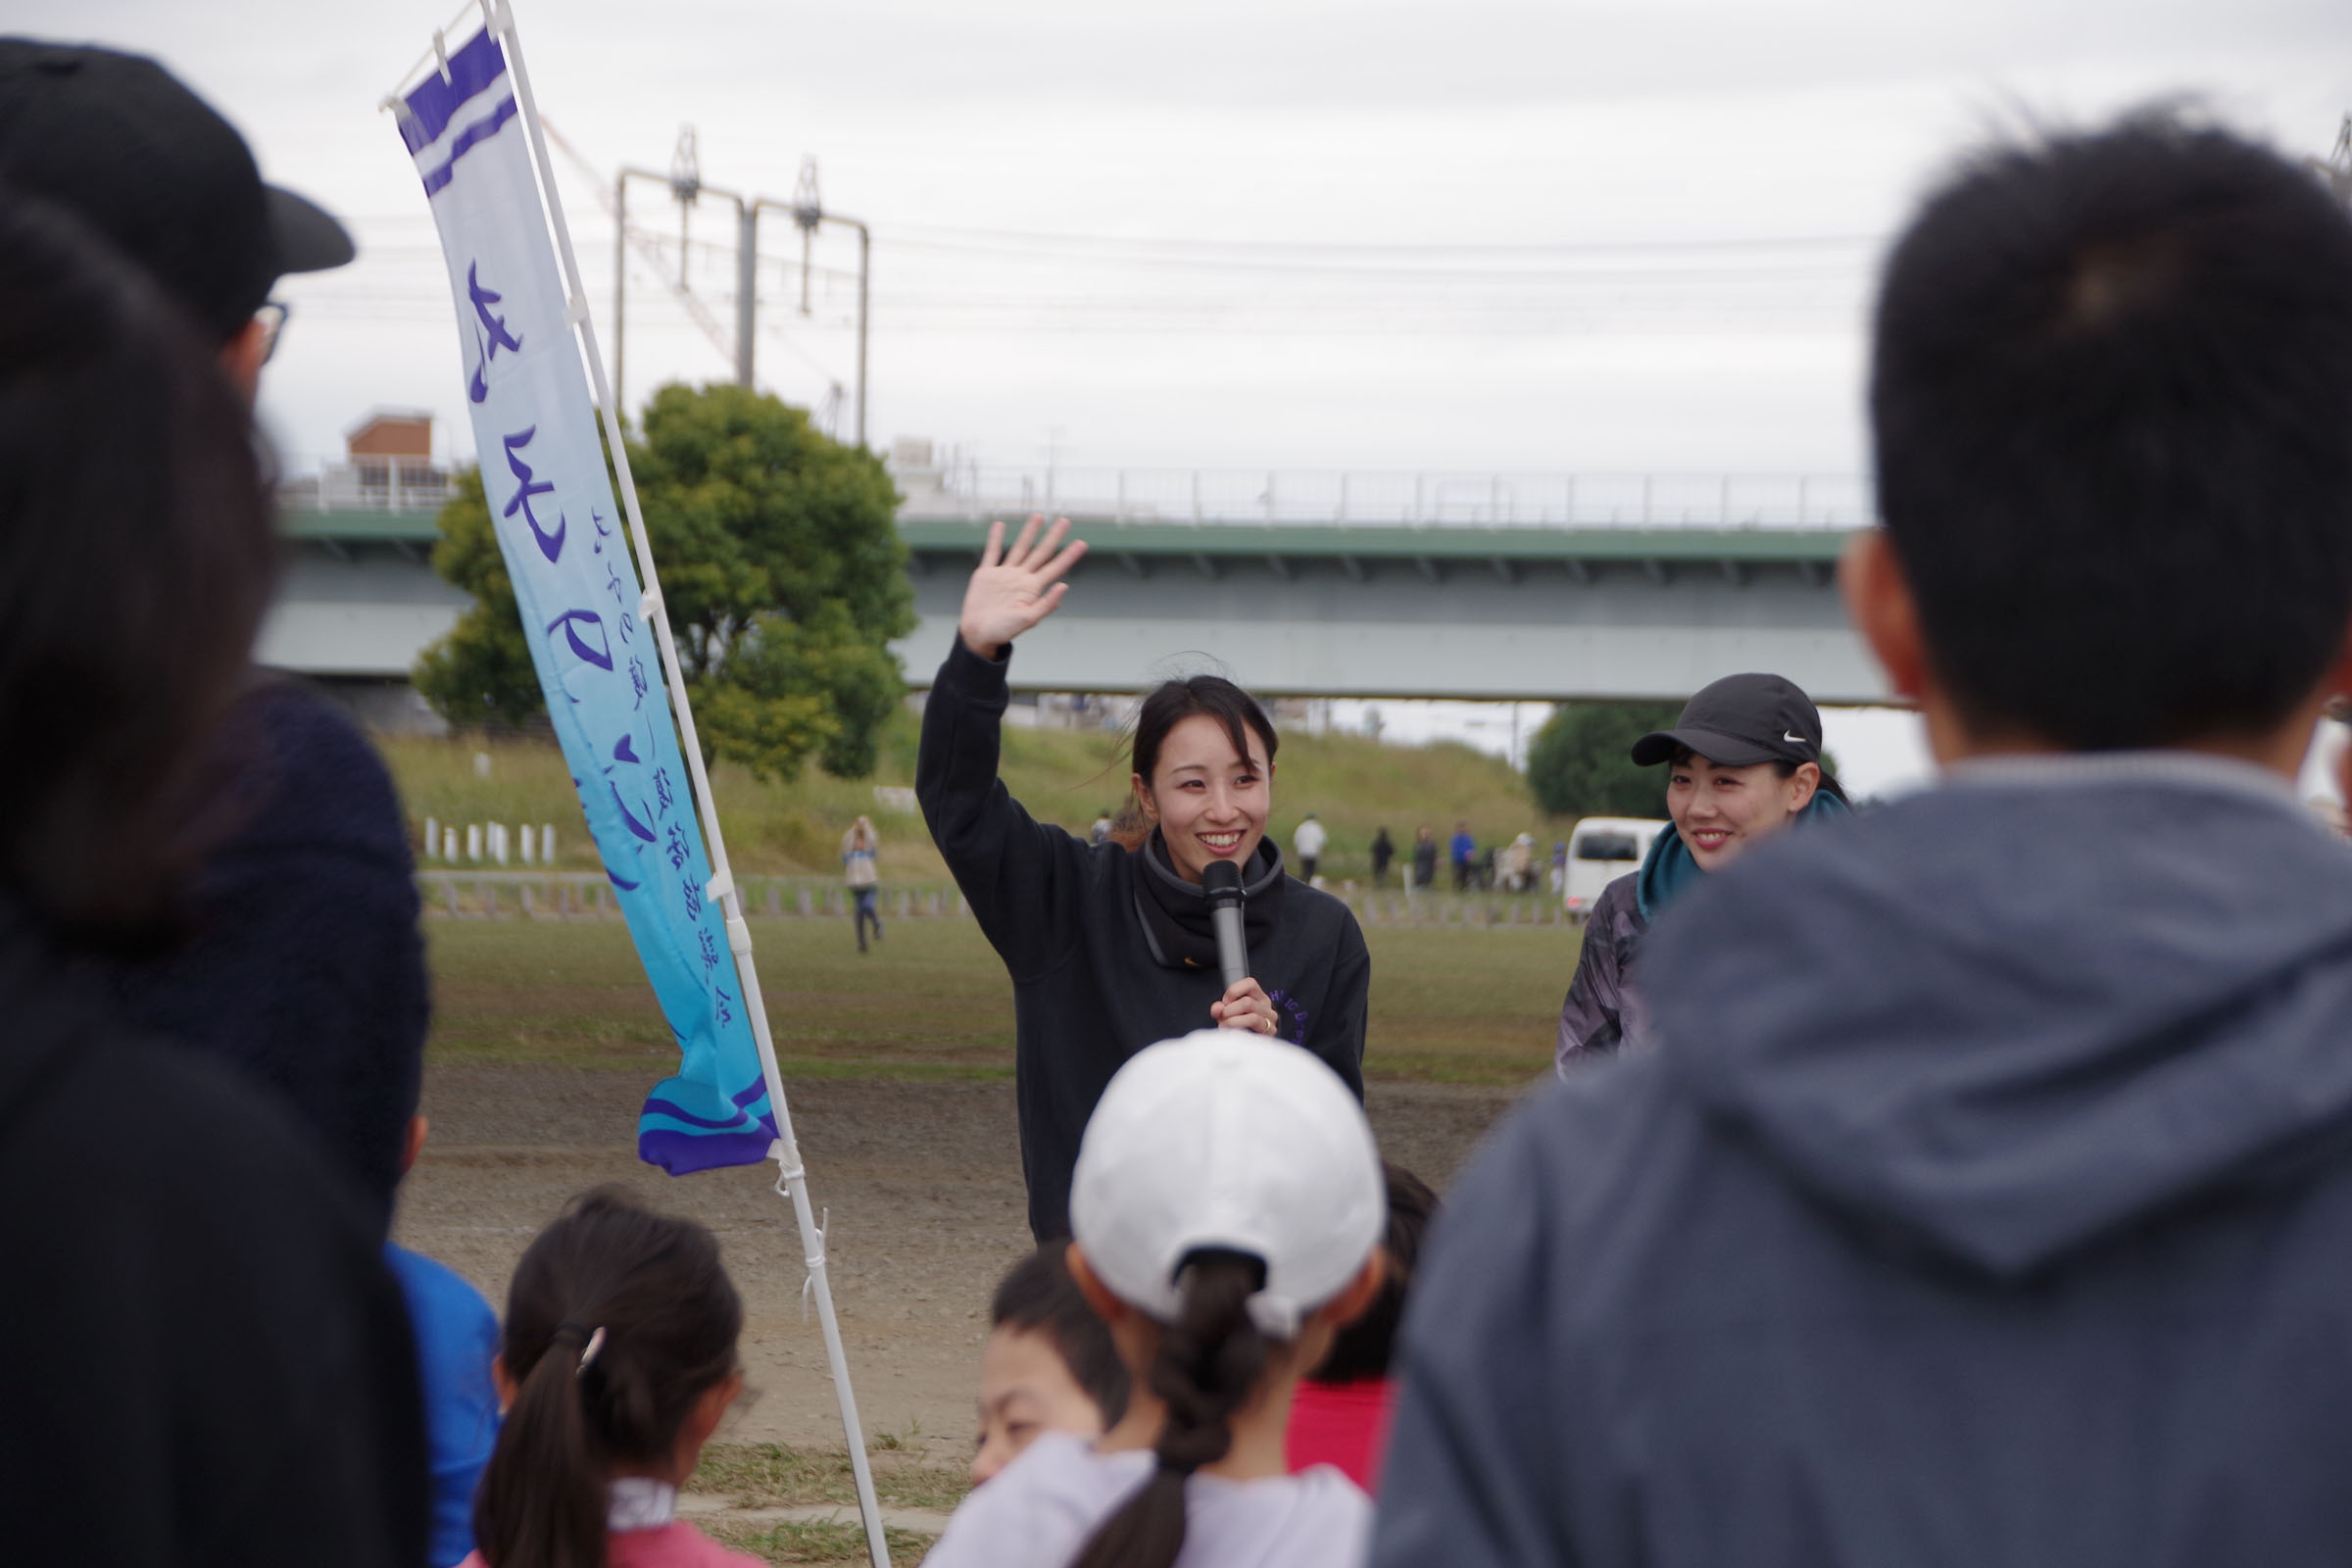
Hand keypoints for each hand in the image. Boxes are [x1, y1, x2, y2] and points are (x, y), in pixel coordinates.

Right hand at [959, 514, 1087, 658]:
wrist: (978, 634)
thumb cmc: (1003, 631)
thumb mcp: (1028, 619)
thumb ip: (1047, 603)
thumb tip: (1064, 586)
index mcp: (1033, 589)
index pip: (1055, 568)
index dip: (1069, 556)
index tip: (1082, 543)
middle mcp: (1021, 579)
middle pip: (1041, 553)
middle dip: (1053, 537)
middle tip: (1065, 521)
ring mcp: (1004, 574)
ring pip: (1019, 548)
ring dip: (1029, 533)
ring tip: (1038, 516)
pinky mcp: (986, 574)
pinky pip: (992, 552)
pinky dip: (995, 538)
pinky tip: (1000, 525)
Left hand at [1210, 978, 1278, 1036]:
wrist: (1249, 1046)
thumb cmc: (1238, 1026)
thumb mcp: (1227, 1013)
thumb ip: (1220, 1008)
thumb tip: (1217, 1009)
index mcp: (1258, 997)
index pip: (1250, 983)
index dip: (1234, 991)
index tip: (1225, 1002)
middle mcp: (1267, 1007)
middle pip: (1247, 1002)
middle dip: (1229, 1010)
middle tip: (1222, 1018)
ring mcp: (1270, 1022)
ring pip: (1252, 1018)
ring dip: (1232, 1023)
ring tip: (1224, 1027)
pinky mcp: (1269, 1037)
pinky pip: (1254, 1034)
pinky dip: (1239, 1034)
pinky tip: (1232, 1035)